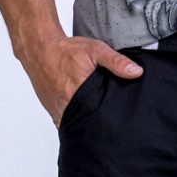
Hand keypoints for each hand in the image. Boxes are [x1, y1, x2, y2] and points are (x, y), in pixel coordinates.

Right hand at [20, 36, 143, 127]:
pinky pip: (67, 124)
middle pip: (88, 125)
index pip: (98, 117)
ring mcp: (58, 112)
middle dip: (99, 125)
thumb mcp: (94, 50)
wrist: (39, 50)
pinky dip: (76, 122)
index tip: (117, 122)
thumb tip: (137, 72)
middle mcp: (66, 107)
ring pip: (77, 126)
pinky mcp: (53, 113)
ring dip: (87, 124)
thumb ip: (116, 62)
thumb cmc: (66, 50)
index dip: (108, 121)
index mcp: (77, 95)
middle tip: (110, 123)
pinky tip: (84, 117)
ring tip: (99, 122)